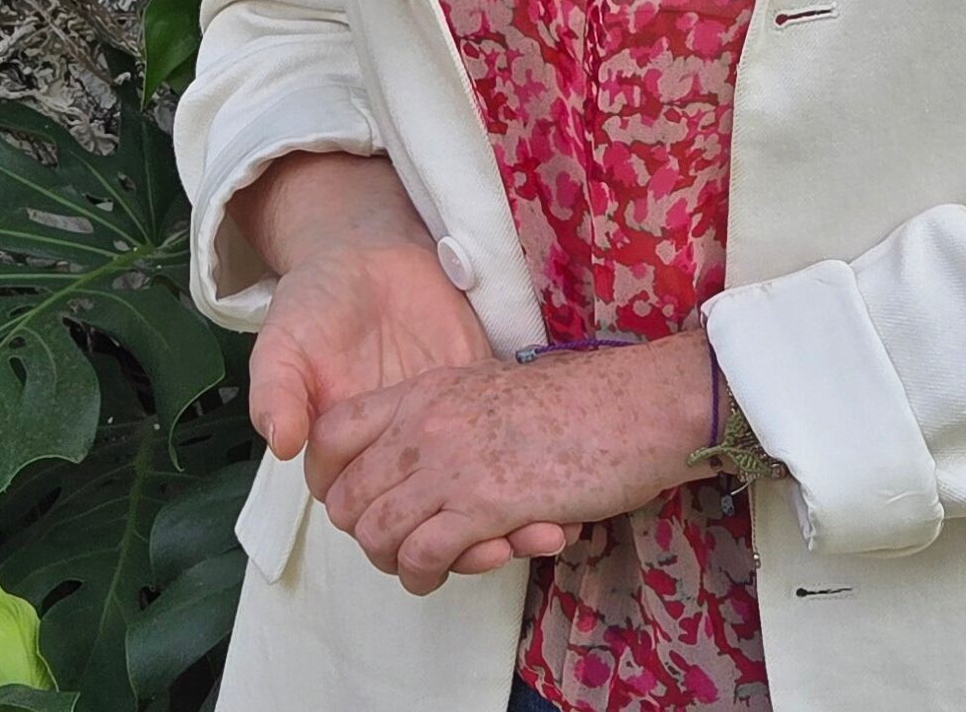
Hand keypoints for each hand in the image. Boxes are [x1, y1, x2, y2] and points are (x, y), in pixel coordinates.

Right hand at [228, 151, 573, 577]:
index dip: (406, 544)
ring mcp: (440, 442)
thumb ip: (278, 391)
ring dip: (508, 528)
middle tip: (509, 546)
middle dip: (469, 546)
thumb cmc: (317, 302)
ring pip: (473, 507)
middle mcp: (394, 462)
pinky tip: (565, 502)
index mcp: (343, 459)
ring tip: (548, 533)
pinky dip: (533, 487)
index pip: (373, 523)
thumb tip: (280, 442)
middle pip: (431, 529)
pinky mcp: (478, 412)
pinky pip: (505, 462)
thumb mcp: (285, 341)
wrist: (368, 254)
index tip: (437, 550)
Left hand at [314, 333, 716, 594]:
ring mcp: (452, 463)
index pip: (331, 434)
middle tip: (394, 545)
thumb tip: (422, 456)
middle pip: (346, 496)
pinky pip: (421, 555)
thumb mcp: (493, 389)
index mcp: (426, 391)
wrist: (637, 405)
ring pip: (376, 533)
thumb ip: (449, 417)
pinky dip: (423, 575)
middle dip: (362, 533)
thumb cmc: (580, 402)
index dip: (328, 478)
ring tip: (419, 568)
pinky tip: (439, 575)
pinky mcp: (485, 504)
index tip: (352, 502)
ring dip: (392, 562)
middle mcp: (426, 424)